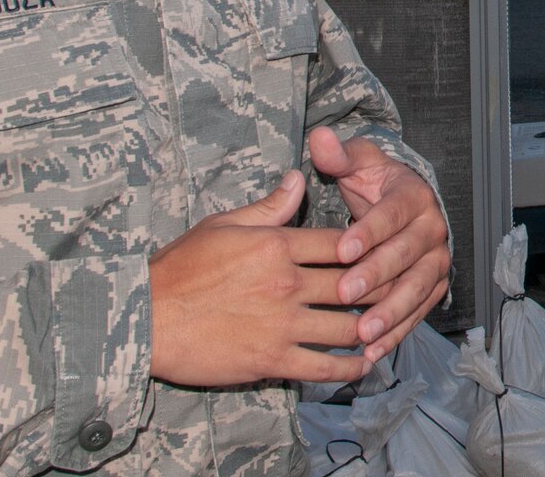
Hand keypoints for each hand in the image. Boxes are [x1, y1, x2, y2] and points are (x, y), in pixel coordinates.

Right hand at [149, 170, 368, 385]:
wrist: (145, 319)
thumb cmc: (179, 269)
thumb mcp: (223, 225)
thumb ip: (269, 206)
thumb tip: (299, 177)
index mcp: (276, 245)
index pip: (341, 243)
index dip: (369, 247)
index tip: (384, 251)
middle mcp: (286, 282)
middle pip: (353, 282)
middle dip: (381, 286)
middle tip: (398, 289)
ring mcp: (282, 323)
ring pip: (346, 326)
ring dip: (372, 327)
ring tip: (386, 327)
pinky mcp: (272, 359)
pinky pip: (324, 366)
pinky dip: (350, 367)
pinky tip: (362, 364)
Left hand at [307, 127, 452, 362]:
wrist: (401, 204)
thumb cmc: (372, 184)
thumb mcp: (357, 164)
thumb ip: (338, 155)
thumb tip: (319, 138)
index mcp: (414, 195)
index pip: (393, 214)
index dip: (369, 231)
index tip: (342, 249)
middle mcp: (432, 228)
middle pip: (406, 255)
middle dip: (376, 276)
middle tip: (344, 293)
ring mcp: (436, 261)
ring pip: (417, 289)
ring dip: (390, 313)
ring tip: (362, 333)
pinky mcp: (433, 287)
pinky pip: (417, 313)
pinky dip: (396, 334)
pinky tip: (372, 353)